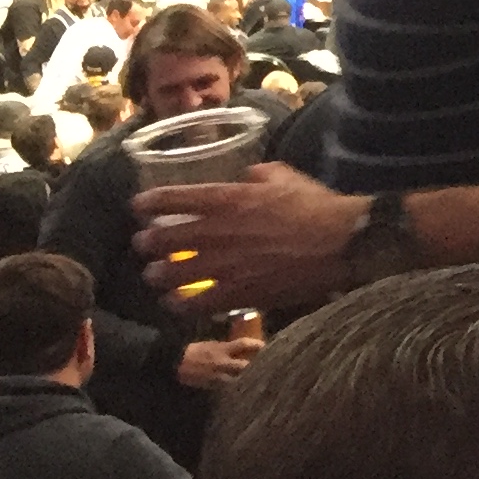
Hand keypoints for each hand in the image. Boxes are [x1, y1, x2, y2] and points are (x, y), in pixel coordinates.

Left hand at [133, 163, 365, 316]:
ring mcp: (223, 266)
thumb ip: (258, 175)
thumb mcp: (284, 176)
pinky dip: (180, 303)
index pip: (174, 199)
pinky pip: (194, 304)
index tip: (138, 207)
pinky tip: (177, 303)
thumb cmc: (315, 205)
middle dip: (147, 243)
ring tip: (156, 276)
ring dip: (158, 275)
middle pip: (163, 240)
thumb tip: (245, 178)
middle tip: (144, 244)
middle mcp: (217, 232)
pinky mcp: (235, 293)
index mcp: (228, 199)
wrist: (339, 243)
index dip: (150, 203)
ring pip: (171, 275)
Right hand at [175, 336, 262, 390]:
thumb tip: (247, 348)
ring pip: (238, 380)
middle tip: (272, 367)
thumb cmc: (196, 351)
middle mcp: (222, 362)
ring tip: (262, 383)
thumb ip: (229, 347)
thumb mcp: (213, 345)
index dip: (258, 345)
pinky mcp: (213, 387)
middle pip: (245, 365)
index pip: (245, 344)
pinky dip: (237, 391)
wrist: (176, 363)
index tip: (269, 346)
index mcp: (222, 348)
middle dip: (258, 366)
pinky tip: (245, 394)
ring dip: (249, 381)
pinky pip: (228, 390)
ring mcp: (218, 376)